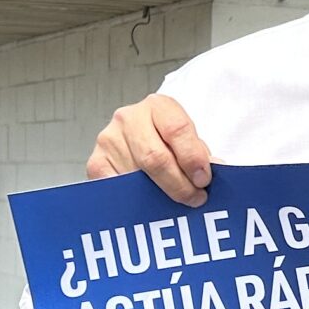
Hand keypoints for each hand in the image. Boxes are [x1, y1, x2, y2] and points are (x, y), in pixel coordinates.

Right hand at [88, 93, 213, 204]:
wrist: (143, 139)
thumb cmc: (171, 142)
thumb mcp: (190, 140)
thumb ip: (200, 155)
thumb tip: (212, 171)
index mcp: (158, 106)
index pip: (177, 130)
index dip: (192, 159)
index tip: (203, 180)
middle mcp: (129, 118)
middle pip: (155, 157)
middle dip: (178, 184)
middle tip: (194, 198)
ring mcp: (109, 139)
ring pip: (137, 176)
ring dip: (159, 195)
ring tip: (175, 202)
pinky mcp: (96, 162)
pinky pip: (117, 187)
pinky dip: (135, 199)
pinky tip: (149, 202)